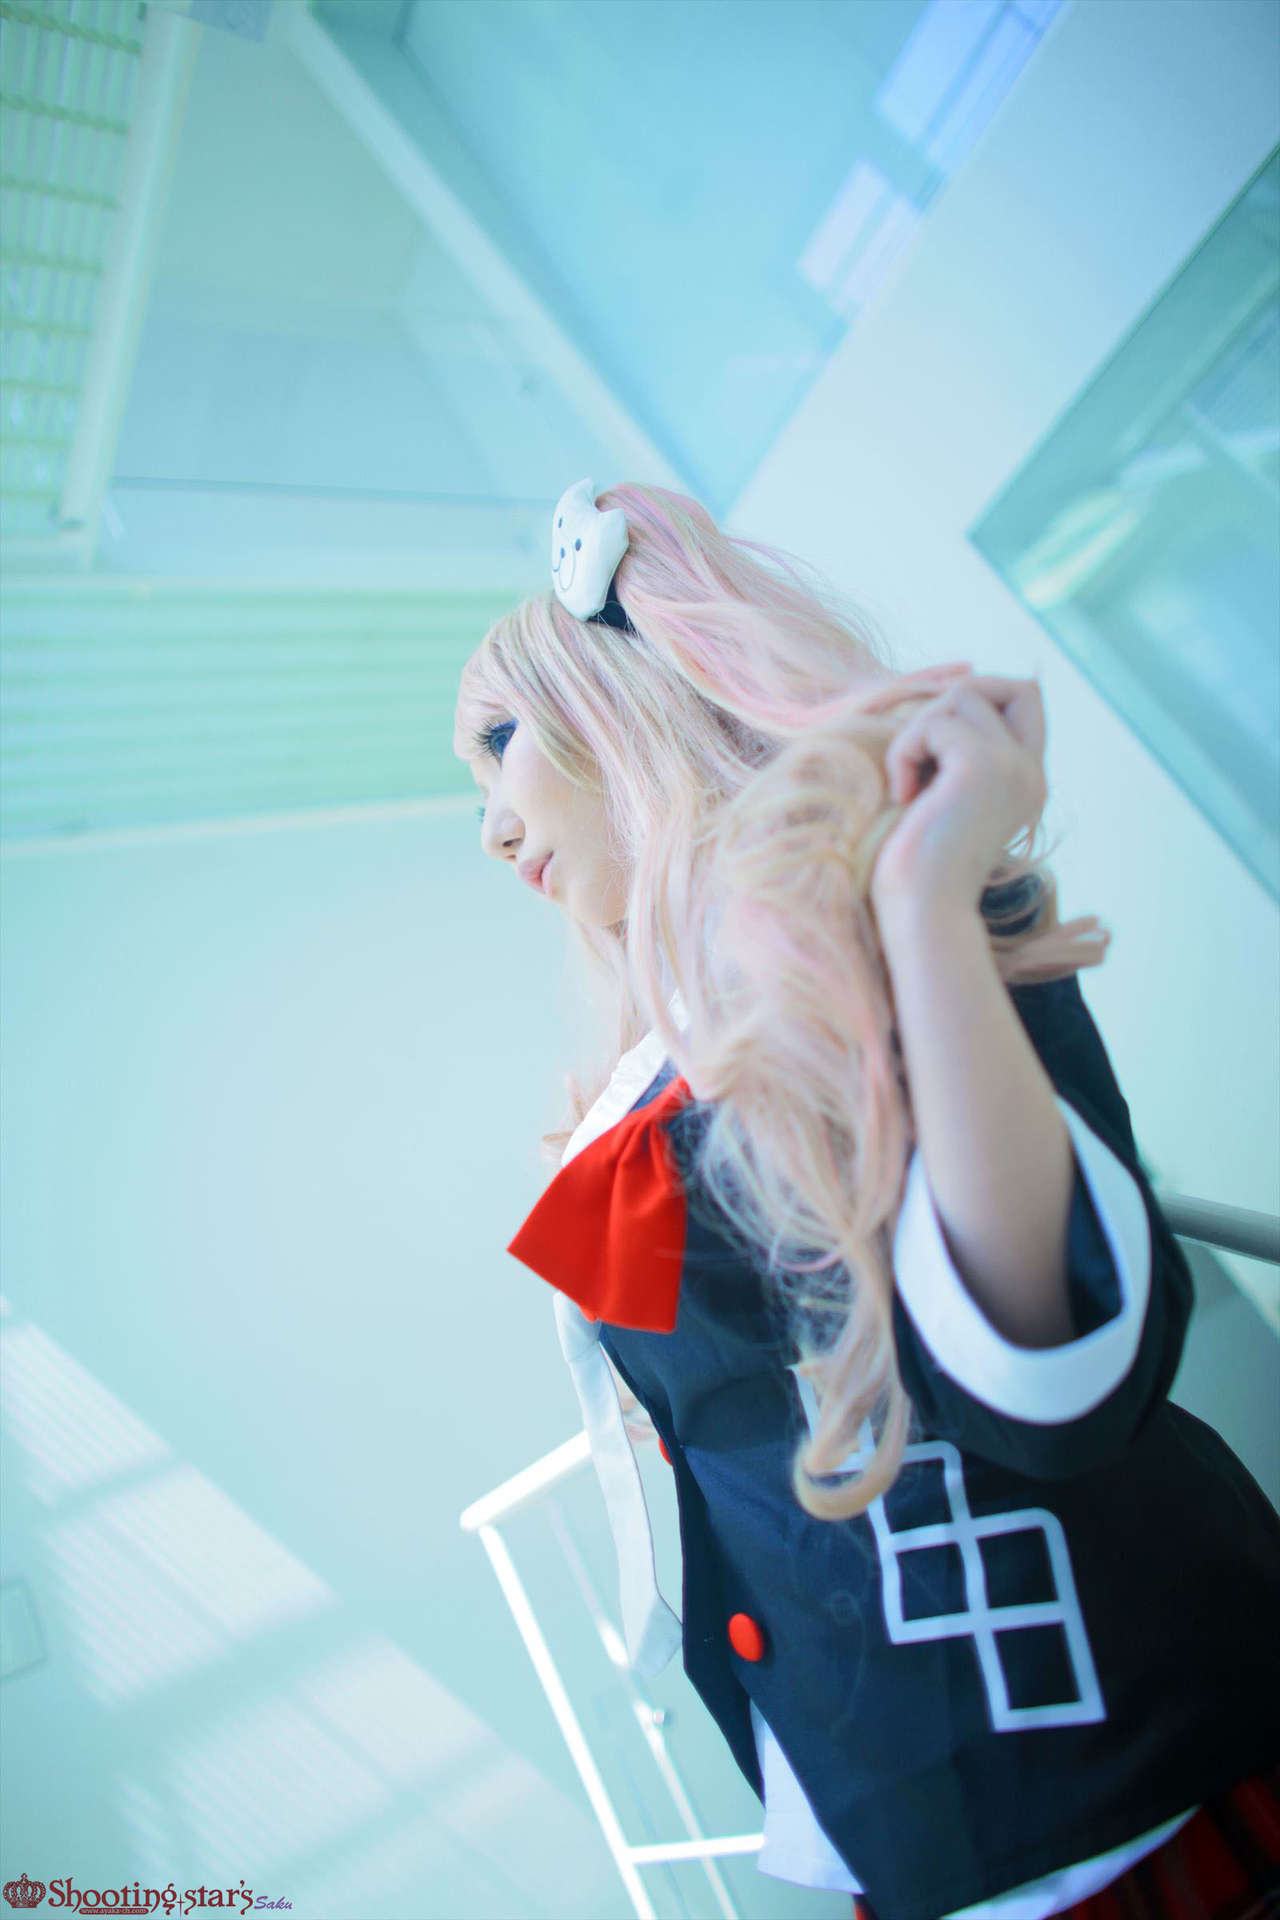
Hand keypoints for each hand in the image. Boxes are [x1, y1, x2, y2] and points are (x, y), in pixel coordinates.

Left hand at [867, 670, 1047, 918]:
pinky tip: (903, 797)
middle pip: (1005, 684)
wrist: (924, 912)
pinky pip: (933, 723)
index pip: (1027, 698)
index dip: (984, 693)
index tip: (938, 736)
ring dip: (920, 731)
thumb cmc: (919, 866)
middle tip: (920, 751)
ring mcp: (1012, 766)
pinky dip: (904, 753)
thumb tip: (940, 696)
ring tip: (909, 783)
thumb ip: (955, 756)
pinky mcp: (982, 766)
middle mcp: (1030, 771)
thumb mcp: (946, 799)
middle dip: (952, 701)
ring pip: (963, 695)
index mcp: (1027, 781)